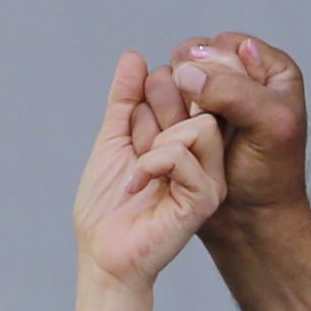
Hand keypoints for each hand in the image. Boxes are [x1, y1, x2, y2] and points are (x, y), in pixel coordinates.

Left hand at [72, 52, 225, 294]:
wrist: (103, 254)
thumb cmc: (106, 208)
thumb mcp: (112, 140)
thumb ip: (124, 100)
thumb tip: (134, 56)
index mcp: (185, 140)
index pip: (183, 87)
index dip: (151, 94)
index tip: (131, 130)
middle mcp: (202, 157)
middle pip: (199, 97)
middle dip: (155, 113)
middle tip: (134, 146)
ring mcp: (208, 178)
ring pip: (202, 125)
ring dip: (158, 144)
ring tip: (139, 172)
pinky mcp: (205, 199)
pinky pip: (187, 157)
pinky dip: (154, 164)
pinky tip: (138, 186)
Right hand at [162, 35, 310, 237]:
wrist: (251, 222)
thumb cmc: (270, 178)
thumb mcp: (268, 125)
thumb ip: (233, 91)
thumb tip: (187, 73)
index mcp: (270, 70)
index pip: (224, 45)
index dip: (212, 71)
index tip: (215, 106)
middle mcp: (239, 78)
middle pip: (193, 57)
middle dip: (189, 89)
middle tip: (201, 121)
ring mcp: (210, 101)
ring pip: (171, 79)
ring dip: (170, 105)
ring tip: (186, 133)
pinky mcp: (187, 122)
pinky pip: (159, 104)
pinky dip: (159, 119)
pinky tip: (170, 140)